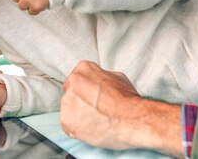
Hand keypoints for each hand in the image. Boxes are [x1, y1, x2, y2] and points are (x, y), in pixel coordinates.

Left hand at [60, 61, 182, 156]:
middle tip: (94, 110)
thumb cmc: (128, 100)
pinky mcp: (66, 121)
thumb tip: (99, 81)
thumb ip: (102, 77)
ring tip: (95, 120)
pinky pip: (68, 125)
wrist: (131, 120)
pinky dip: (77, 128)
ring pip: (68, 109)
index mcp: (83, 69)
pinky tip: (92, 128)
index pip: (77, 78)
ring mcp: (67, 102)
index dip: (86, 90)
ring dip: (78, 115)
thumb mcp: (117, 78)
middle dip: (80, 101)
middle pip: (70, 93)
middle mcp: (72, 82)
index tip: (92, 98)